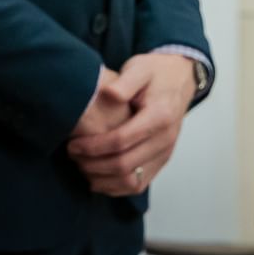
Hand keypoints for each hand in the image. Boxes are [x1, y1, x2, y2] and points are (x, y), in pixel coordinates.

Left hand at [66, 53, 197, 196]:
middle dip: (93, 165)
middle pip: (124, 165)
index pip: (121, 140)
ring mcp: (165, 153)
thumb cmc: (156, 73)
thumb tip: (108, 94)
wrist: (180, 79)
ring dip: (103, 180)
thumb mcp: (140, 67)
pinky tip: (97, 178)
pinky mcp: (162, 161)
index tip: (73, 144)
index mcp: (159, 116)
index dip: (93, 146)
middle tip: (73, 156)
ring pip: (131, 181)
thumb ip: (125, 81)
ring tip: (82, 167)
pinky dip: (116, 187)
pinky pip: (139, 184)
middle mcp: (165, 139)